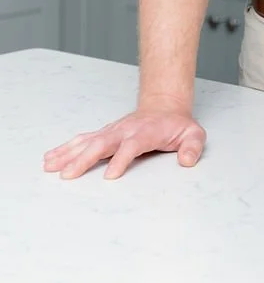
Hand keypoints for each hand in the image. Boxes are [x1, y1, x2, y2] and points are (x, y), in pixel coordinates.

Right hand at [43, 107, 206, 179]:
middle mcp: (125, 130)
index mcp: (145, 132)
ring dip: (69, 154)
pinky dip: (65, 148)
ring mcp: (112, 131)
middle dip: (85, 159)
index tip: (110, 176)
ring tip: (50, 166)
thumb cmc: (177, 125)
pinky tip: (50, 158)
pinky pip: (82, 140)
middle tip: (68, 175)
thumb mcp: (194, 134)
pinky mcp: (104, 133)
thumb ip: (193, 147)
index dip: (121, 159)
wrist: (165, 106)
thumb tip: (187, 160)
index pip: (131, 146)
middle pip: (102, 143)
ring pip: (87, 141)